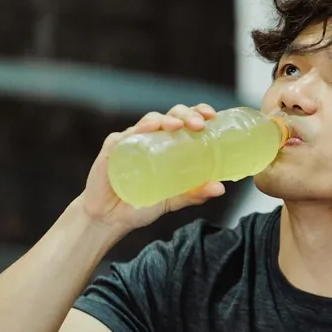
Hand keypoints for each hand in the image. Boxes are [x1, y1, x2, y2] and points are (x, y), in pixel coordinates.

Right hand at [79, 103, 225, 233]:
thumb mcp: (174, 200)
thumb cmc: (142, 203)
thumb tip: (220, 188)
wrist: (111, 219)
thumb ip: (194, 193)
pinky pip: (125, 134)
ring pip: (150, 119)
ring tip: (177, 126)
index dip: (198, 112)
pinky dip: (138, 129)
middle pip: (171, 115)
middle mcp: (151, 138)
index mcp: (168, 144)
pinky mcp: (113, 149)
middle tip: (198, 125)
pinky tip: (149, 128)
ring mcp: (131, 140)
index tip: (211, 116)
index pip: (185, 120)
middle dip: (187, 114)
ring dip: (165, 118)